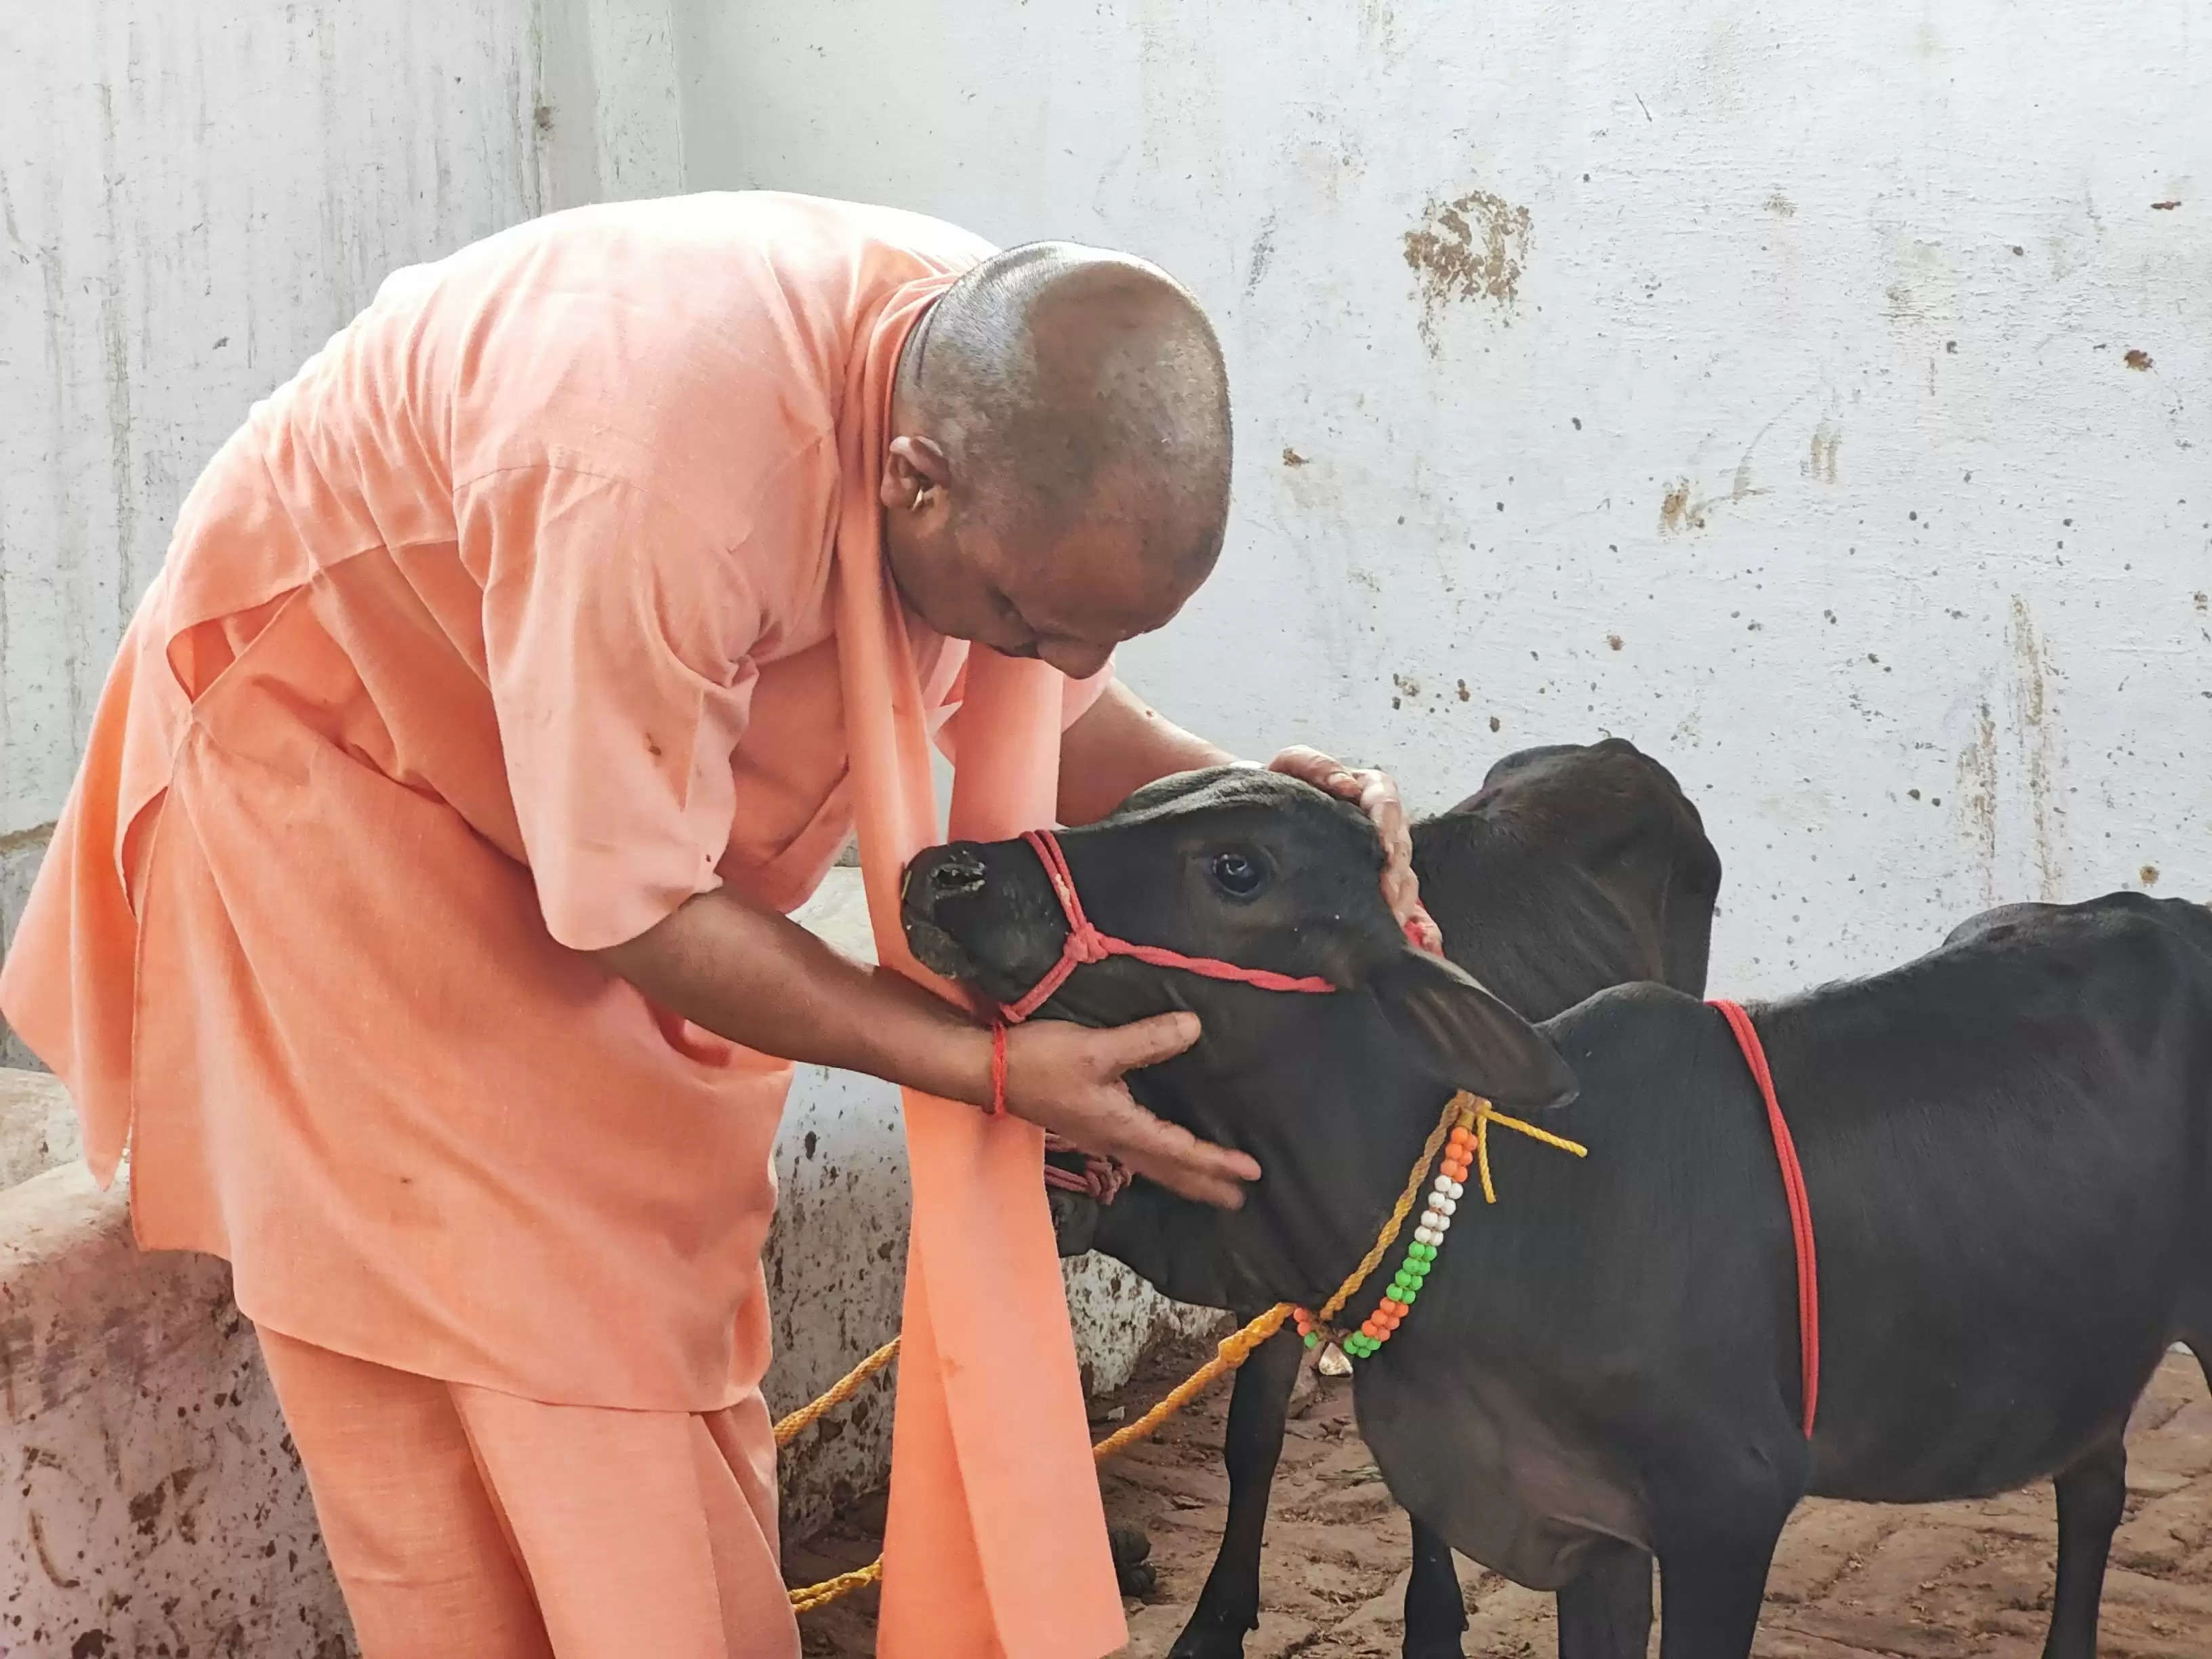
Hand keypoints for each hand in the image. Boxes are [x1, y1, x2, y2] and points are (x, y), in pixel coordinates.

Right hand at [997, 1014, 1259, 1208]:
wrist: (987, 1071)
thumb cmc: (1039, 1062)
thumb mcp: (1095, 1049)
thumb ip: (1146, 1040)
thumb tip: (1194, 1028)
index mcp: (1122, 1127)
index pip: (1180, 1151)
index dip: (1217, 1162)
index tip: (1251, 1173)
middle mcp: (1113, 1140)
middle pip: (1168, 1170)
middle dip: (1203, 1184)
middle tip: (1237, 1200)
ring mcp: (1098, 1135)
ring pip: (1152, 1164)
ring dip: (1182, 1176)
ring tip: (1208, 1183)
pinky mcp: (1087, 1123)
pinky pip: (1135, 1151)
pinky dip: (1159, 1159)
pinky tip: (1157, 1149)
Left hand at [1266, 746, 1439, 951]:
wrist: (1268, 814)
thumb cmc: (1284, 786)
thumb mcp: (1292, 764)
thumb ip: (1315, 764)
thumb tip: (1345, 783)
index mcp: (1368, 791)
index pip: (1386, 800)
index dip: (1389, 823)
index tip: (1385, 846)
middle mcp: (1382, 826)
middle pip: (1400, 846)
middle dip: (1397, 871)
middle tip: (1388, 894)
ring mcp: (1383, 859)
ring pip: (1405, 879)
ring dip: (1404, 901)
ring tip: (1393, 923)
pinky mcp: (1379, 888)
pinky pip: (1409, 908)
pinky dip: (1420, 927)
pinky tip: (1425, 946)